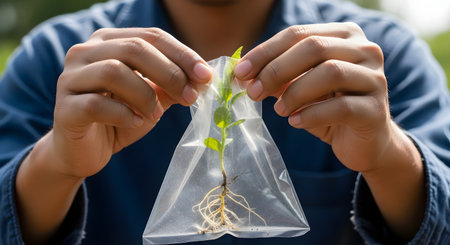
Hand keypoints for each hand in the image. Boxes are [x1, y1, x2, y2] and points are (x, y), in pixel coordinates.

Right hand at [51, 28, 211, 177]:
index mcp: (109, 42)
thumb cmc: (119, 118)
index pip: (151, 36)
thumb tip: (202, 78)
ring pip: (114, 72)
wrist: (83, 151)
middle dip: (169, 73)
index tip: (205, 76)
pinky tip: (134, 122)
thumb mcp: (152, 99)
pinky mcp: (64, 108)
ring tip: (156, 114)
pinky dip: (123, 114)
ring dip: (145, 95)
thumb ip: (171, 85)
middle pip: (134, 49)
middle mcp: (85, 52)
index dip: (182, 54)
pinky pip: (96, 104)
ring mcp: (70, 79)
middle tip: (188, 97)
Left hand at [234, 22, 391, 172]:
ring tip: (278, 110)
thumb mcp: (300, 87)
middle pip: (314, 48)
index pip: (298, 34)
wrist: (365, 143)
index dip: (265, 52)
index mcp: (344, 36)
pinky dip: (312, 114)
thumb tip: (243, 73)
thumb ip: (279, 76)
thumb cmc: (329, 109)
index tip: (240, 71)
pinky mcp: (376, 110)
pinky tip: (296, 122)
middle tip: (253, 92)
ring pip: (330, 72)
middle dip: (276, 70)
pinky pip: (341, 106)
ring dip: (295, 92)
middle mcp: (366, 50)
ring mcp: (375, 78)